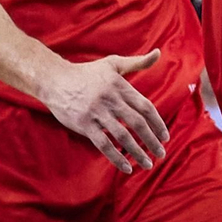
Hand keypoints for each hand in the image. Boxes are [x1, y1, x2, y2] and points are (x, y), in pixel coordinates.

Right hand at [37, 50, 169, 173]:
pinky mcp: (84, 125)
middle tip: (162, 153)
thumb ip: (138, 62)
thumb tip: (159, 53)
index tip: (165, 136)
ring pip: (122, 137)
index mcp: (121, 87)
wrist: (55, 80)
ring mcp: (97, 113)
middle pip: (137, 123)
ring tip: (148, 164)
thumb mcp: (113, 63)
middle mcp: (111, 100)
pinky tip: (126, 168)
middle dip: (152, 140)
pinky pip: (103, 145)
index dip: (157, 123)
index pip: (145, 107)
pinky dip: (116, 158)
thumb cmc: (87, 72)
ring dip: (137, 152)